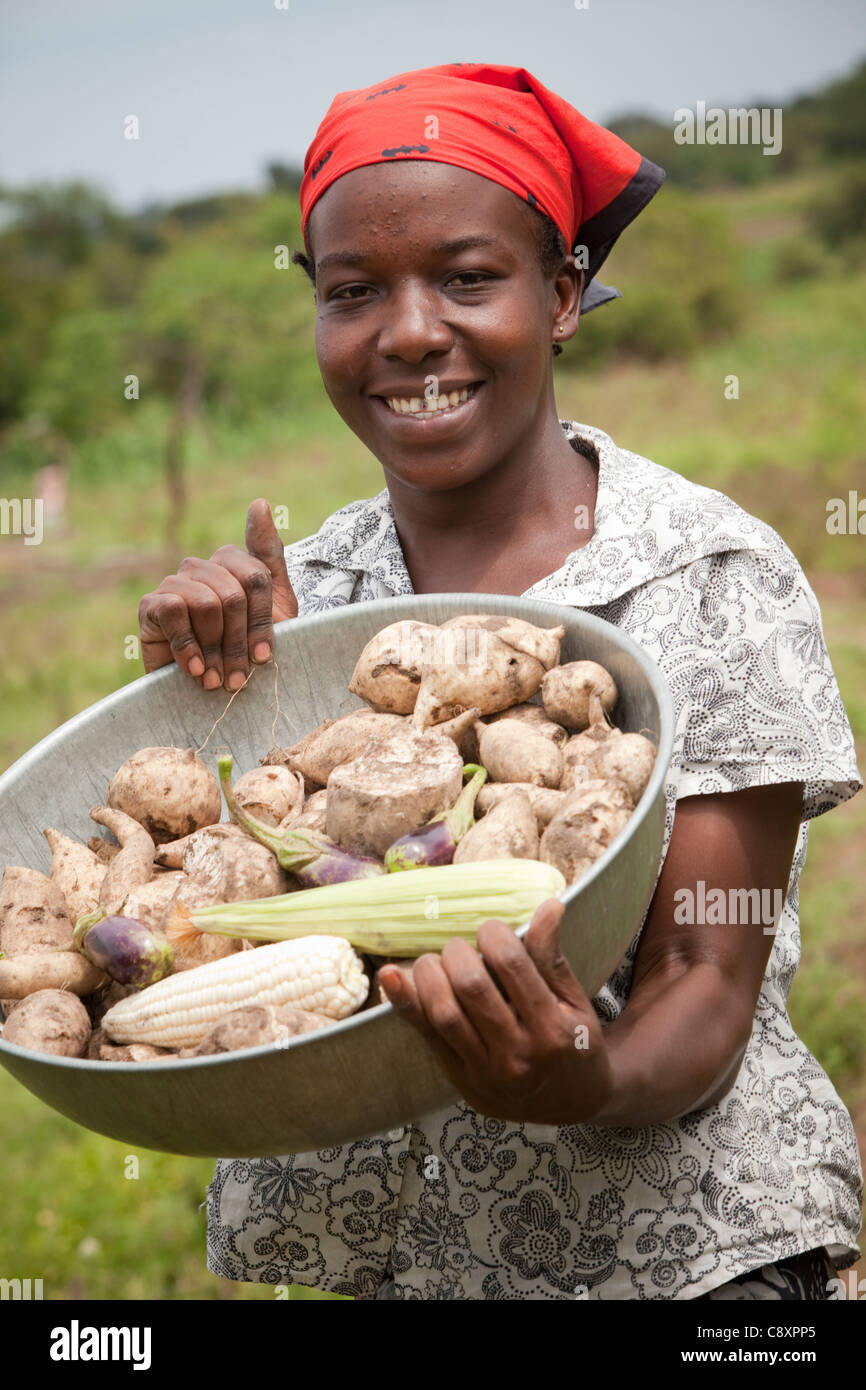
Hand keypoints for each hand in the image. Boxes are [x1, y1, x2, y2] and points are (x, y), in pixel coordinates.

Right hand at [138, 499, 297, 688]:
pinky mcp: (150, 606)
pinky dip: (188, 646)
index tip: (264, 658)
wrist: (211, 697)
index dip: (262, 623)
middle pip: (232, 594)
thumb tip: (259, 502)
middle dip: (239, 643)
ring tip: (217, 678)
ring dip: (215, 650)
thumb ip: (269, 554)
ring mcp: (174, 584)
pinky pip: (172, 611)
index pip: (256, 578)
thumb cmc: (246, 652)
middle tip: (239, 678)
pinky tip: (195, 670)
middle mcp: (201, 567)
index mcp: (232, 562)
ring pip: (205, 603)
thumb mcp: (274, 607)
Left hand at [378, 899, 613, 1125]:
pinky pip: (427, 1036)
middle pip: (470, 986)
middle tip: (463, 948)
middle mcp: (518, 1054)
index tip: (492, 931)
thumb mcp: (575, 1001)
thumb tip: (549, 905)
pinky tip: (390, 976)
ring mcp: (486, 1072)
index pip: (511, 964)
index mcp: (553, 1028)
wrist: (571, 1105)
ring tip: (437, 962)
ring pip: (443, 1012)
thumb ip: (552, 957)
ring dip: (430, 973)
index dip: (493, 933)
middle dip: (458, 952)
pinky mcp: (461, 1080)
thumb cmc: (574, 1043)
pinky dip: (404, 1003)